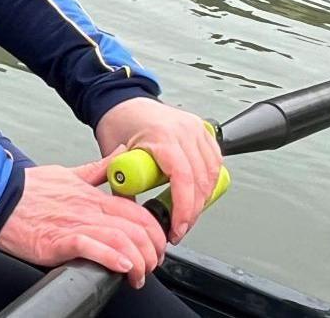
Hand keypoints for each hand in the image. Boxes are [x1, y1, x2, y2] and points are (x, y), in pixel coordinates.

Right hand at [0, 151, 168, 289]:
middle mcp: (88, 209)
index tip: (155, 246)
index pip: (138, 212)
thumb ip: (97, 169)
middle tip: (150, 267)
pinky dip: (111, 258)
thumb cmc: (29, 189)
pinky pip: (91, 247)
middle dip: (152, 251)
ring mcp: (74, 224)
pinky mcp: (57, 241)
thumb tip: (118, 155)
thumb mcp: (69, 172)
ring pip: (120, 240)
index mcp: (93, 195)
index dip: (154, 232)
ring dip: (137, 262)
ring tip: (137, 276)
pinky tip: (122, 268)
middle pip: (136, 228)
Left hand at [94, 97, 222, 243]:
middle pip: (201, 179)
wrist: (123, 101)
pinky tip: (200, 193)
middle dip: (193, 210)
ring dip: (203, 198)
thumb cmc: (118, 124)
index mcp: (162, 136)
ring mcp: (195, 128)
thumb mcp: (114, 158)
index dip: (184, 208)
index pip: (183, 178)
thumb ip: (124, 189)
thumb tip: (134, 218)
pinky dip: (210, 179)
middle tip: (180, 229)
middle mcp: (183, 130)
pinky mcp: (201, 129)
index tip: (178, 228)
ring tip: (188, 215)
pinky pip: (214, 159)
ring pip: (212, 172)